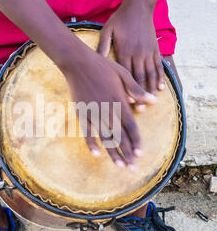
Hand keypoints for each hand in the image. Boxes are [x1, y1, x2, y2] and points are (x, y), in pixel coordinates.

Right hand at [62, 46, 155, 167]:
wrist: (78, 63)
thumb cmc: (103, 67)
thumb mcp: (123, 74)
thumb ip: (137, 90)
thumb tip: (152, 101)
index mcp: (119, 101)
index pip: (131, 126)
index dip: (136, 141)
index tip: (141, 153)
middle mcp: (108, 111)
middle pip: (120, 136)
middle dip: (127, 153)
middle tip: (133, 167)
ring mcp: (94, 114)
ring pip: (105, 138)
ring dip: (113, 153)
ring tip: (120, 165)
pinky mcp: (83, 113)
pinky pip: (87, 132)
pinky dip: (92, 144)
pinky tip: (97, 154)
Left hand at [97, 0, 164, 110]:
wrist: (138, 7)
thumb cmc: (120, 20)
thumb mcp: (107, 31)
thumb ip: (102, 46)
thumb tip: (96, 60)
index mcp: (124, 52)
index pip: (126, 75)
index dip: (127, 90)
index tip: (126, 103)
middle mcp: (138, 54)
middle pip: (139, 79)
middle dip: (140, 95)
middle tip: (140, 110)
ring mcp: (148, 52)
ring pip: (150, 74)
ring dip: (151, 90)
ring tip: (151, 102)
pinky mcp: (155, 49)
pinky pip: (158, 66)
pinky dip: (160, 78)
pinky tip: (160, 88)